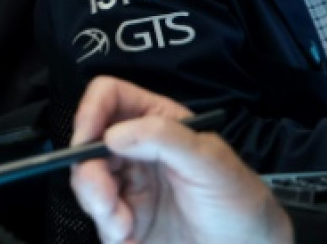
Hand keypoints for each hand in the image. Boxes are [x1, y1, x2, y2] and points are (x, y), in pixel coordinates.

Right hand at [70, 77, 290, 243]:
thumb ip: (165, 139)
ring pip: (86, 181)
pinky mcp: (124, 219)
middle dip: (89, 172)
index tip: (87, 142)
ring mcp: (128, 184)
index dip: (91, 111)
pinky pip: (97, 219)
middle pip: (88, 142)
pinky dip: (108, 232)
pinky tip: (131, 241)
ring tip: (124, 228)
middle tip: (105, 200)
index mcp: (157, 122)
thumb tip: (113, 134)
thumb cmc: (240, 202)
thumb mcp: (211, 163)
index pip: (110, 97)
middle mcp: (136, 149)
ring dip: (98, 206)